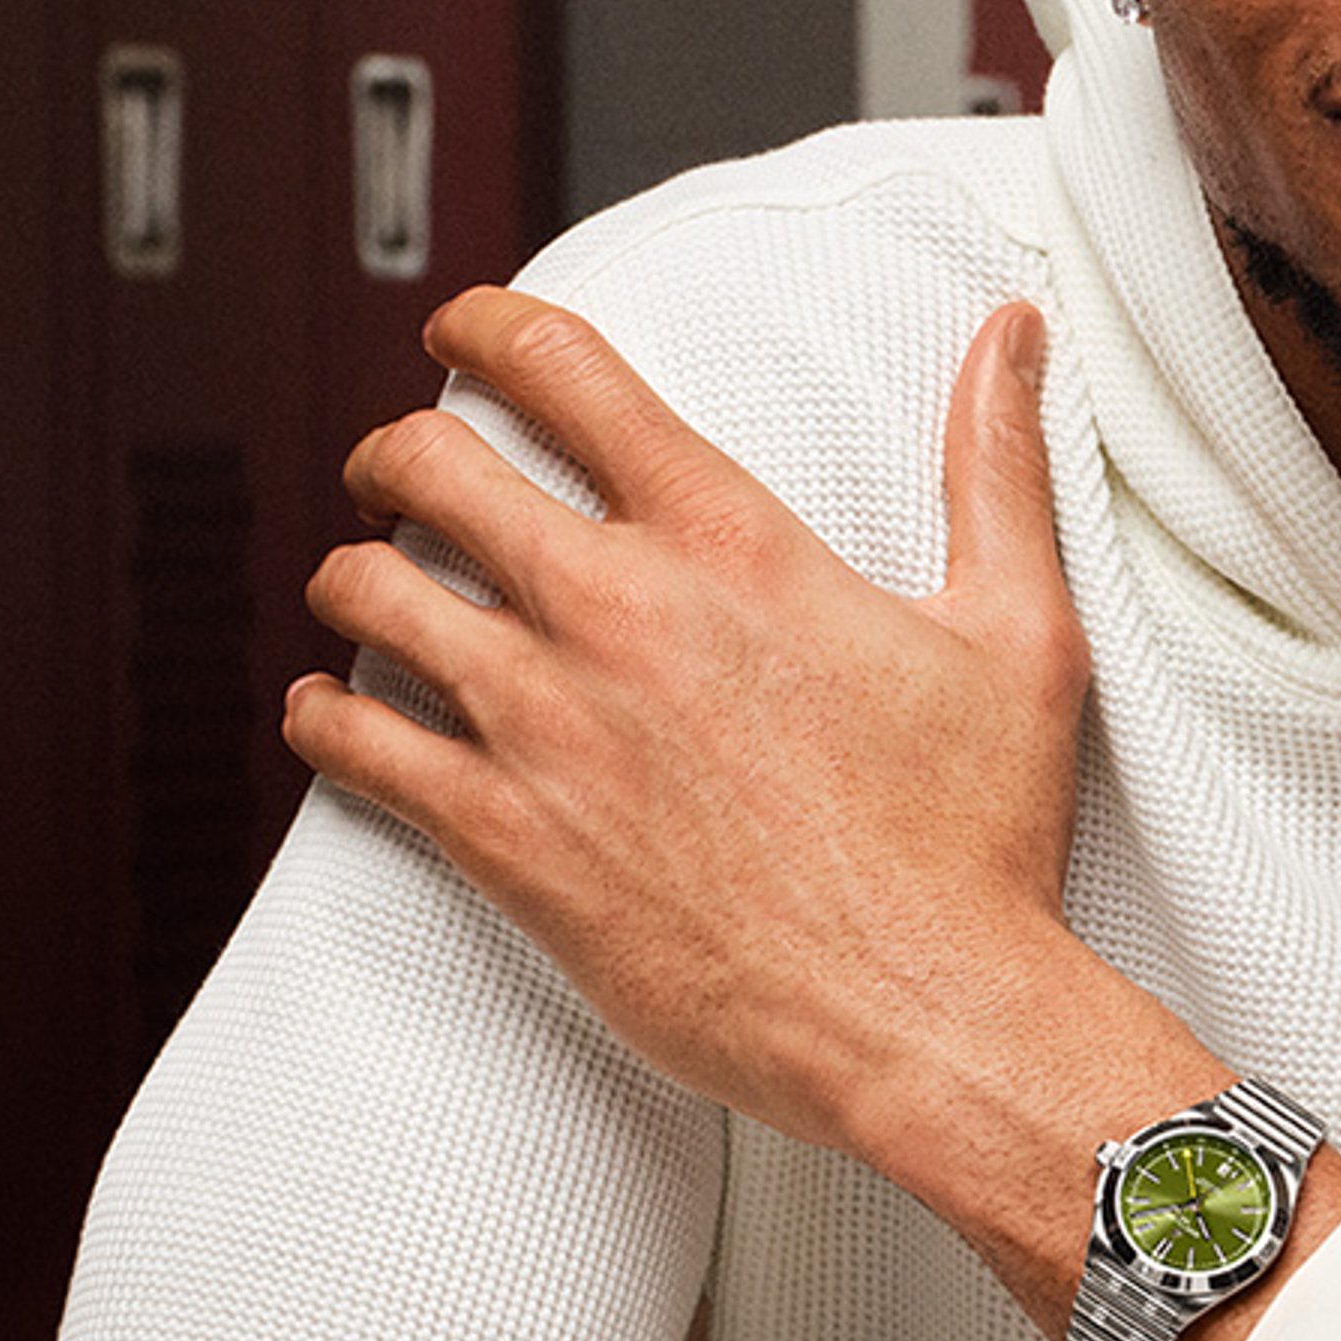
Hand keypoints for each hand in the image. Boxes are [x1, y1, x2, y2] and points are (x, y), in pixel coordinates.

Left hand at [280, 287, 1111, 1171]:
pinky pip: (356, 747)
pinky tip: (334, 715)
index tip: (463, 329)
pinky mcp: (504, 839)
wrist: (925, 1014)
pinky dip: (326, 717)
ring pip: (369, 596)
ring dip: (351, 579)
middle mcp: (618, 611)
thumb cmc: (974, 841)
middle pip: (430, 468)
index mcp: (731, 542)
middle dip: (396, 455)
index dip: (488, 326)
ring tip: (363, 589)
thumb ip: (996, 465)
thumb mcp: (1015, 628)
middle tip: (398, 474)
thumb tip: (1012, 338)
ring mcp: (545, 725)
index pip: (563, 370)